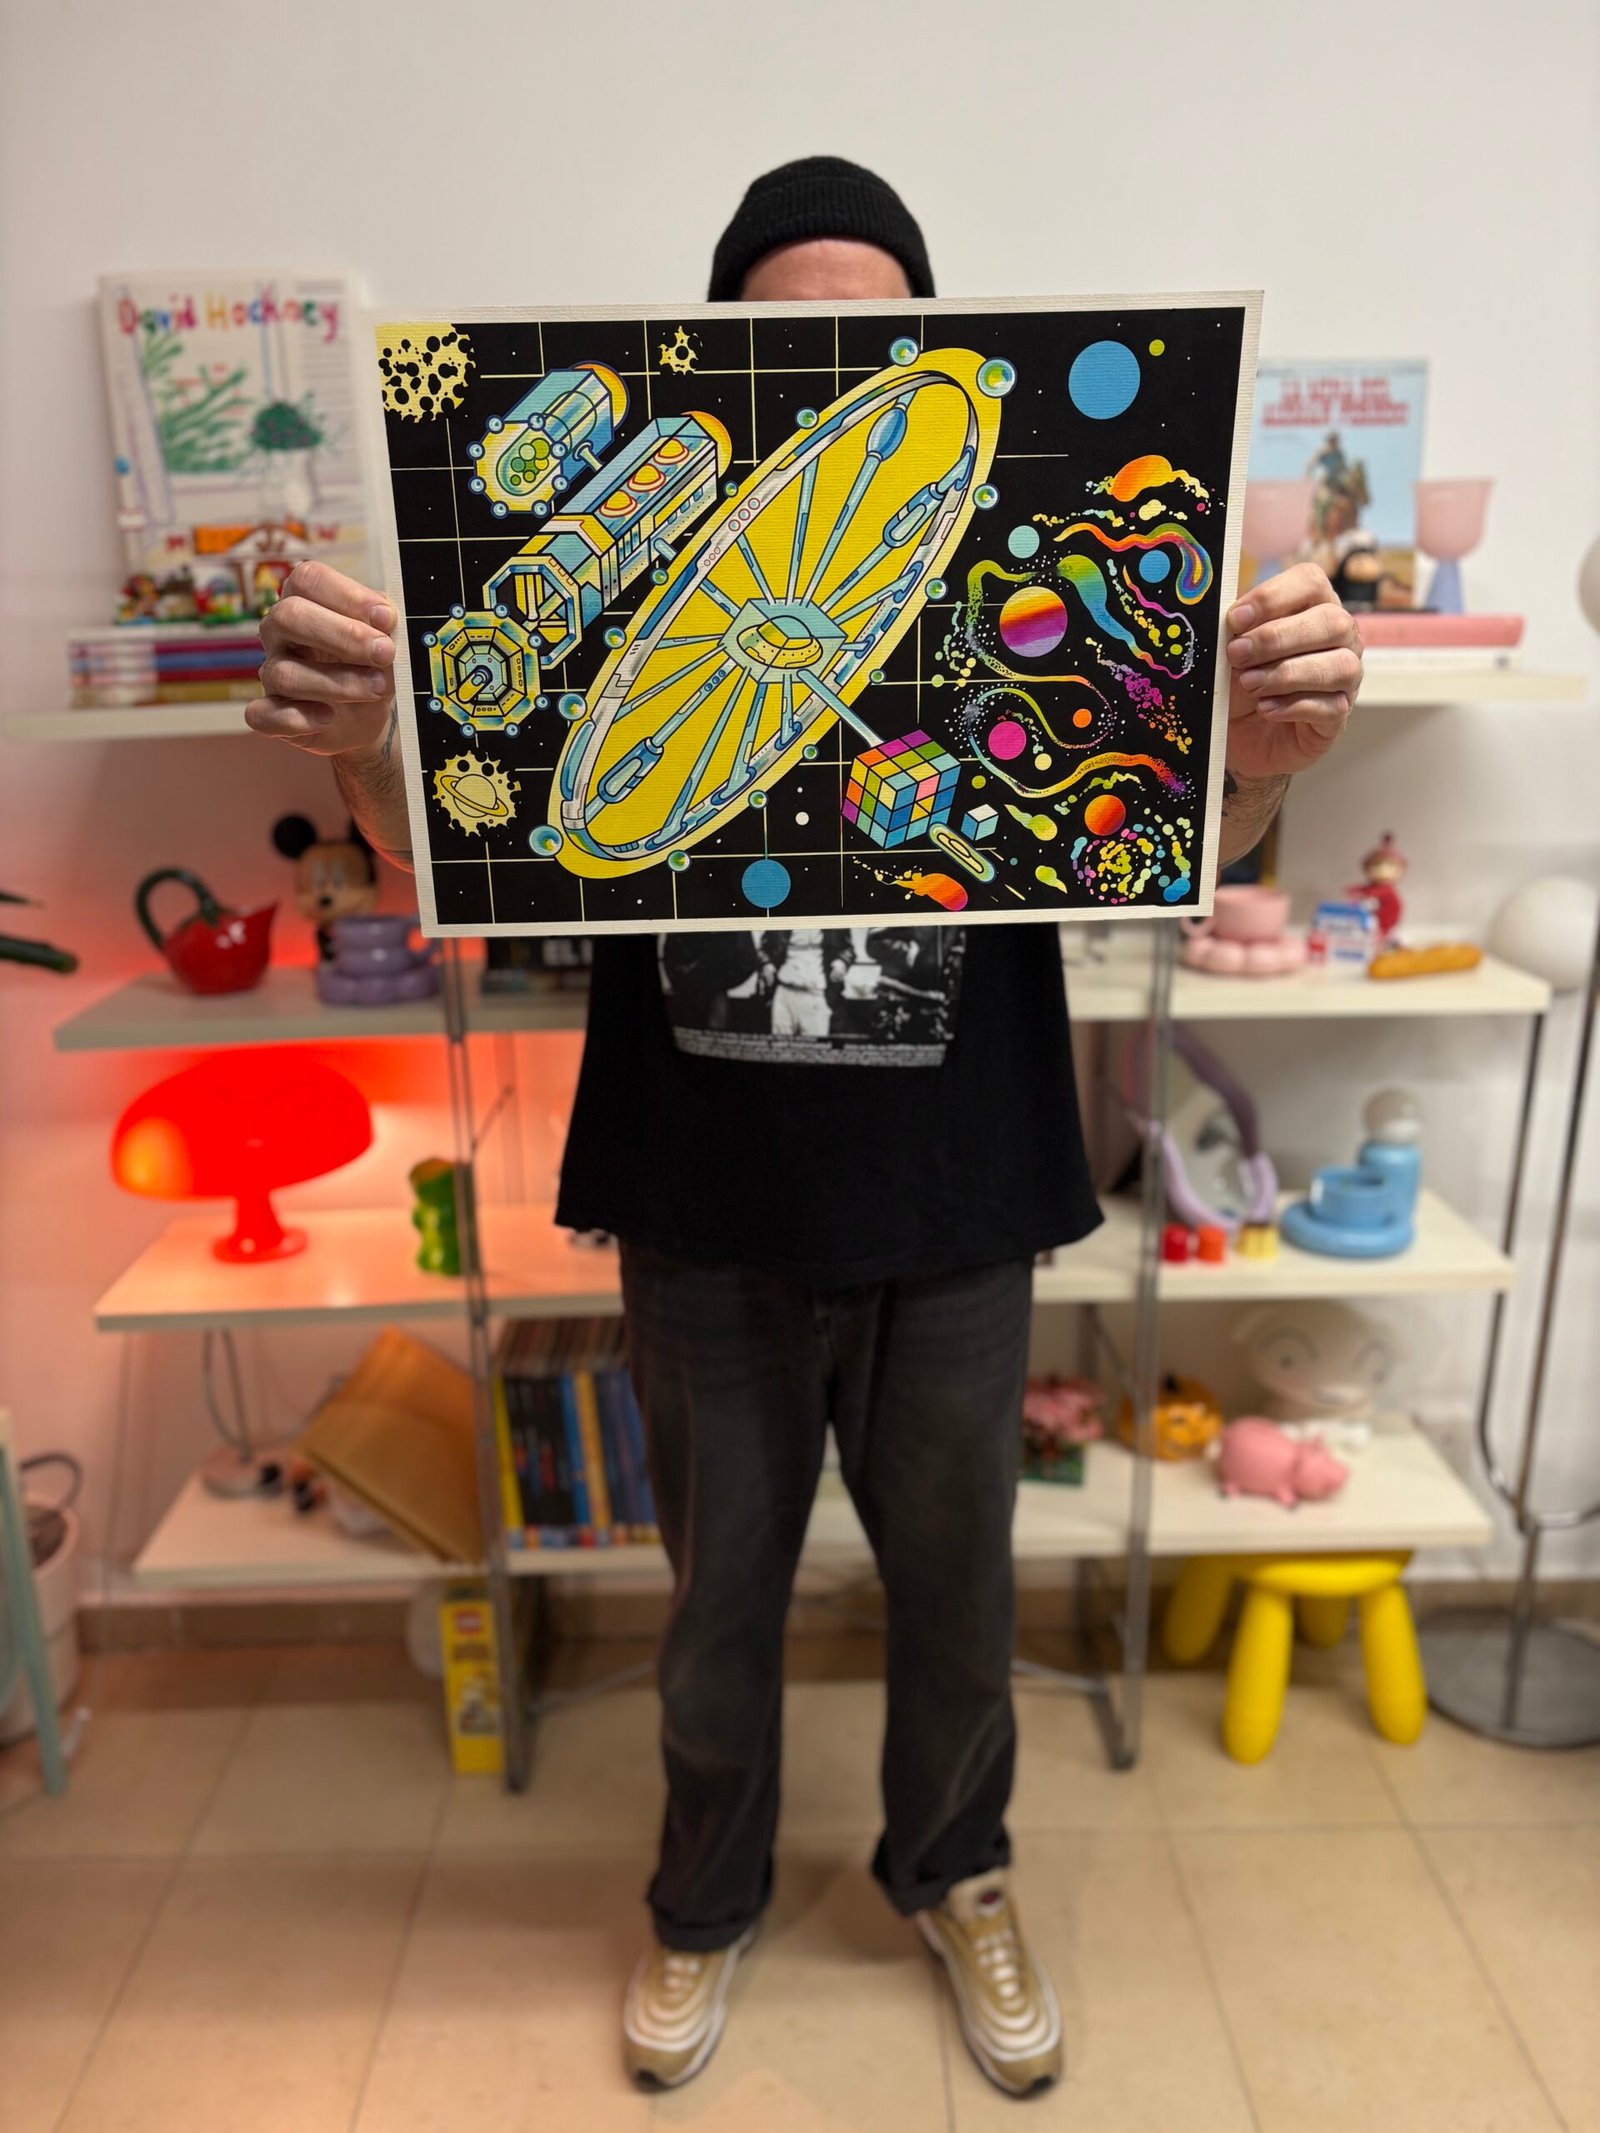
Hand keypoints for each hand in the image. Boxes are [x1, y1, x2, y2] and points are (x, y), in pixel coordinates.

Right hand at [247, 560, 397, 757]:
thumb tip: (384, 617)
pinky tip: (328, 718)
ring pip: (285, 673)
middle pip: (289, 616)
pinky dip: (297, 719)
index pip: (308, 579)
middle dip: (344, 635)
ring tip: (377, 688)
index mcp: (306, 602)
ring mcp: (271, 674)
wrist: (370, 718)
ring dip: (338, 683)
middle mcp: (280, 633)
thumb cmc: (373, 667)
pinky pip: (264, 715)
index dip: (348, 596)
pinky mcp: (269, 715)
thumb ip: (383, 624)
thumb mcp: (386, 639)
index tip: (387, 619)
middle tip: (385, 653)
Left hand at [1224, 562, 1361, 781]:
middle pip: (1332, 622)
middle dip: (1277, 638)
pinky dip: (1293, 706)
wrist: (1240, 737)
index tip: (1235, 619)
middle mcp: (1340, 638)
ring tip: (1249, 684)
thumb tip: (1229, 621)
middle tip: (1236, 654)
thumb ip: (1234, 631)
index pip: (1311, 582)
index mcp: (1313, 606)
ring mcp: (1346, 678)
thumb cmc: (1239, 684)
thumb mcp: (1229, 653)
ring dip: (1287, 673)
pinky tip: (1265, 708)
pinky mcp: (1338, 716)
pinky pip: (1331, 706)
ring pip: (1341, 665)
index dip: (1273, 596)